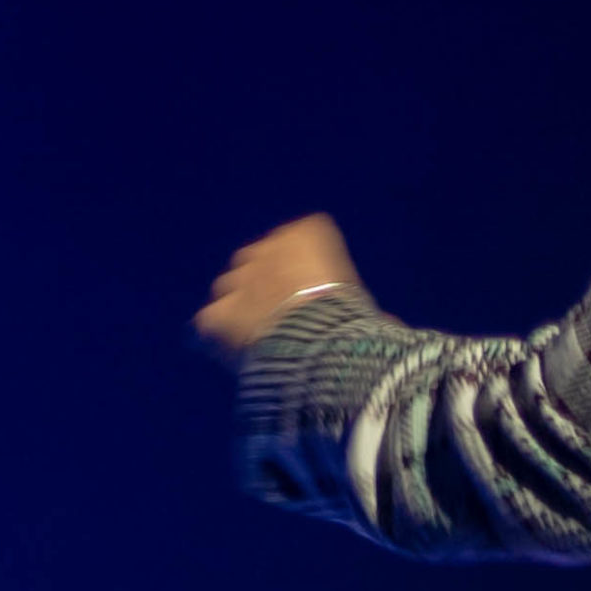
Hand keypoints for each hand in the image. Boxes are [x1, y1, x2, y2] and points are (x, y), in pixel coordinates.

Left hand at [195, 216, 363, 353]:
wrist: (324, 350)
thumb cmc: (357, 325)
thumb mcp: (362, 300)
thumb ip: (350, 298)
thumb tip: (380, 326)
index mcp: (307, 235)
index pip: (295, 244)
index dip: (300, 276)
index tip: (313, 299)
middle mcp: (266, 248)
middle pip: (257, 262)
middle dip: (264, 287)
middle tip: (283, 320)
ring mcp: (236, 279)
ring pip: (229, 289)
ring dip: (240, 308)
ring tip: (261, 339)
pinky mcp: (217, 315)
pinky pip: (209, 323)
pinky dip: (218, 337)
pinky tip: (236, 356)